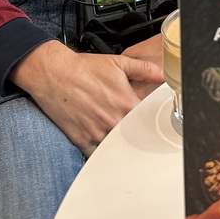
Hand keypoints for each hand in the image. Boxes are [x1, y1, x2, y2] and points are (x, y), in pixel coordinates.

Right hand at [9, 39, 163, 156]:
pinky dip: (100, 152)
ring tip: (116, 134)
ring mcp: (98, 133)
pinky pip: (97, 155)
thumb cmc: (84, 68)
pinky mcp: (82, 141)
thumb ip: (146, 70)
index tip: (148, 119)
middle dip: (134, 131)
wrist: (55, 74)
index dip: (149, 118)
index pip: (148, 119)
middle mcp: (114, 121)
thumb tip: (164, 75)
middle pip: (134, 135)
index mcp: (127, 103)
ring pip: (117, 147)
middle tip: (130, 126)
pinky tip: (102, 143)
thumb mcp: (120, 62)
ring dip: (119, 143)